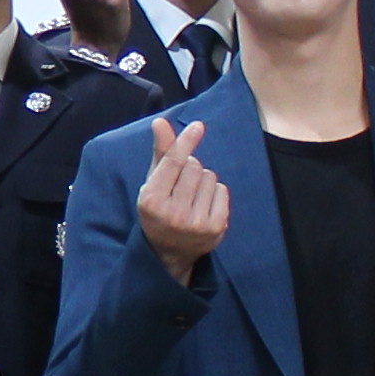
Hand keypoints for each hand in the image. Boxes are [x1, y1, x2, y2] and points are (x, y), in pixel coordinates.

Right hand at [135, 115, 230, 282]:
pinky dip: (215, 193)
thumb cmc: (159, 210)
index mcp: (152, 200)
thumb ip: (160, 153)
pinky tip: (203, 206)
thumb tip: (160, 122)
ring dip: (202, 181)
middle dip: (189, 169)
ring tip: (191, 198)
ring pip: (209, 176)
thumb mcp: (152, 184)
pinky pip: (222, 190)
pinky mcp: (216, 228)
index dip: (185, 142)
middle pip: (194, 166)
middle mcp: (173, 213)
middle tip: (180, 187)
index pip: (173, 163)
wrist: (169, 253)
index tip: (198, 126)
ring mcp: (196, 223)